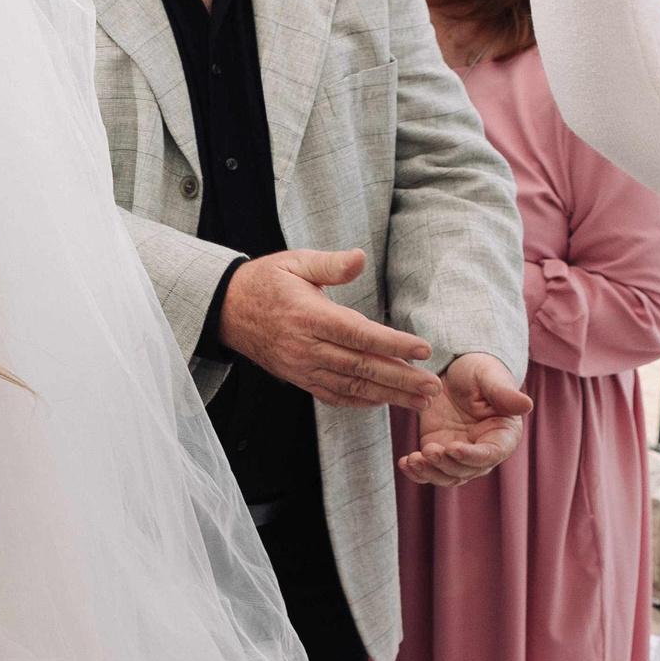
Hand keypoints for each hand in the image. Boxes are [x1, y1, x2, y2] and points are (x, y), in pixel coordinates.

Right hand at [217, 249, 440, 410]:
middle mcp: (305, 347)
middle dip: (401, 379)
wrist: (226, 309)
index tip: (423, 350)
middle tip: (433, 386)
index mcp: (308, 316)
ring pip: (352, 386)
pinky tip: (385, 401)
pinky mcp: (298, 378)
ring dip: (389, 395)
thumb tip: (360, 258)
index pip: (358, 334)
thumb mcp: (295, 262)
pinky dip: (361, 402)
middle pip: (361, 367)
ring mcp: (301, 367)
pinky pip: (334, 395)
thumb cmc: (266, 281)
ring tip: (421, 400)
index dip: (393, 344)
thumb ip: (330, 263)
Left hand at [399, 352, 532, 485]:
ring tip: (413, 460)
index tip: (454, 448)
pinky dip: (417, 472)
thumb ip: (505, 392)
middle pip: (468, 470)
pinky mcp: (439, 450)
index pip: (491, 454)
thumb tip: (527, 404)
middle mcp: (483, 450)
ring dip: (431, 472)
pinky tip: (404, 464)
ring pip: (448, 476)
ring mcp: (460, 453)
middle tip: (429, 451)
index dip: (473, 455)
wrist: (454, 370)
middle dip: (448, 464)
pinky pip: (430, 470)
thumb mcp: (490, 376)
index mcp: (503, 435)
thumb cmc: (479, 371)